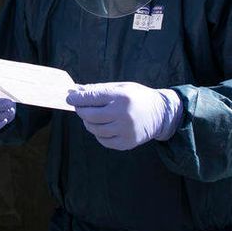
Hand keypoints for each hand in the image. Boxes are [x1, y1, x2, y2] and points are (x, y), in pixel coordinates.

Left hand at [66, 82, 181, 150]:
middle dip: (80, 110)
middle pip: (90, 115)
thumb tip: (77, 90)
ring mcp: (125, 131)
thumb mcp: (121, 87)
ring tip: (91, 116)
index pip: (93, 98)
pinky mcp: (127, 143)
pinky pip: (103, 140)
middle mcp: (123, 115)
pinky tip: (102, 126)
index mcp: (122, 97)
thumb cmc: (138, 97)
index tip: (70, 98)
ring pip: (94, 129)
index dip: (78, 98)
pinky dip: (98, 133)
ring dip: (88, 122)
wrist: (161, 114)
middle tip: (78, 107)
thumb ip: (99, 89)